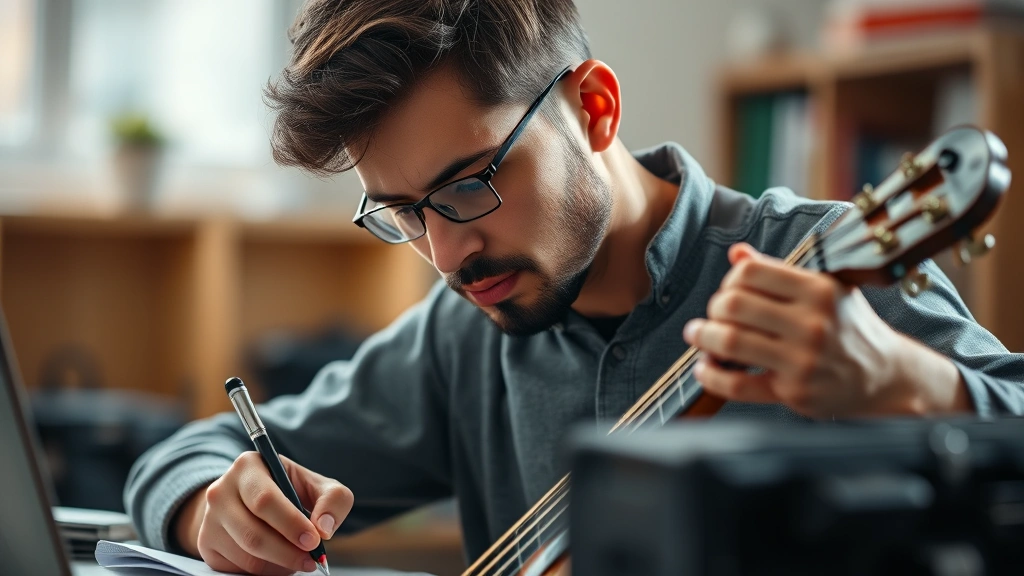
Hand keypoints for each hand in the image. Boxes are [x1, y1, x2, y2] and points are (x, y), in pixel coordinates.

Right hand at [174, 452, 353, 574]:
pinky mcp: (206, 545)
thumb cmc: (291, 491)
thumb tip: (324, 528)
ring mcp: (209, 519)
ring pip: (247, 556)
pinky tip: (279, 561)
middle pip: (253, 534)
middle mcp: (221, 490)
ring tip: (299, 559)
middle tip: (312, 559)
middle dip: (287, 552)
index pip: (265, 500)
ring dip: (279, 565)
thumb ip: (333, 499)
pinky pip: (237, 569)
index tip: (314, 540)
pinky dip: (265, 571)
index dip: (291, 524)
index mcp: (248, 466)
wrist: (253, 501)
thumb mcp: (317, 486)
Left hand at [682, 243, 941, 417]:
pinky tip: (705, 369)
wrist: (887, 375)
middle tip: (713, 316)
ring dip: (703, 338)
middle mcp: (812, 323)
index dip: (729, 280)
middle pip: (733, 305)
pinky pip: (738, 386)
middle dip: (713, 309)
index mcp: (818, 290)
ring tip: (698, 336)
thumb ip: (778, 272)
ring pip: (730, 343)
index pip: (750, 273)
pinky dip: (711, 377)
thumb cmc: (848, 327)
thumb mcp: (824, 289)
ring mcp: (802, 360)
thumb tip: (737, 253)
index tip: (729, 291)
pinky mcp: (794, 392)